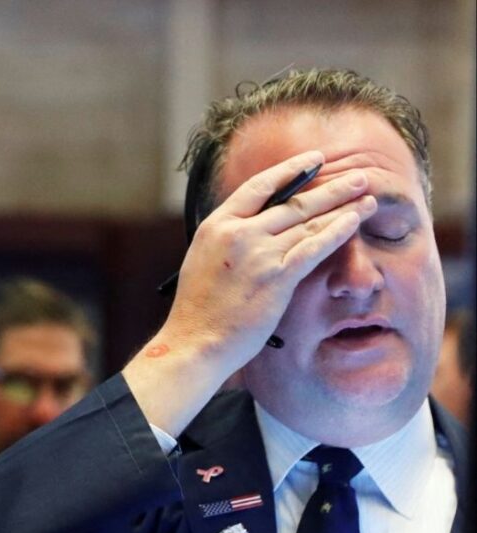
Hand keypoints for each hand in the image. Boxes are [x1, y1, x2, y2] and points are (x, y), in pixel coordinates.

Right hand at [123, 150, 377, 435]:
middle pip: (292, 202)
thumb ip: (230, 239)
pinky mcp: (276, 277)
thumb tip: (257, 226)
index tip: (315, 160)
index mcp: (216, 226)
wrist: (195, 341)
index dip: (291, 170)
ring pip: (308, 222)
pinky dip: (338, 231)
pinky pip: (314, 247)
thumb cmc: (198, 309)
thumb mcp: (204, 260)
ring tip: (368, 197)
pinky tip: (356, 221)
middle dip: (331, 187)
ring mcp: (257, 254)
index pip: (259, 187)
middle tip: (359, 176)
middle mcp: (237, 233)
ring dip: (343, 207)